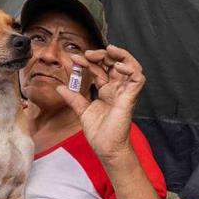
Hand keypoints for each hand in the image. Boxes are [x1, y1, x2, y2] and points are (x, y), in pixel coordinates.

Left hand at [56, 44, 144, 161]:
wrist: (106, 148)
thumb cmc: (99, 133)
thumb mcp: (82, 111)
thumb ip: (73, 98)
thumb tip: (60, 87)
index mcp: (107, 91)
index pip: (100, 69)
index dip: (88, 61)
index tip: (74, 58)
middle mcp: (117, 89)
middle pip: (114, 64)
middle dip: (102, 54)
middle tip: (88, 53)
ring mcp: (125, 92)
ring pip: (131, 66)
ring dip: (120, 55)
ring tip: (107, 51)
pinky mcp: (131, 97)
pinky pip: (138, 78)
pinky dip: (130, 68)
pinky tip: (117, 66)